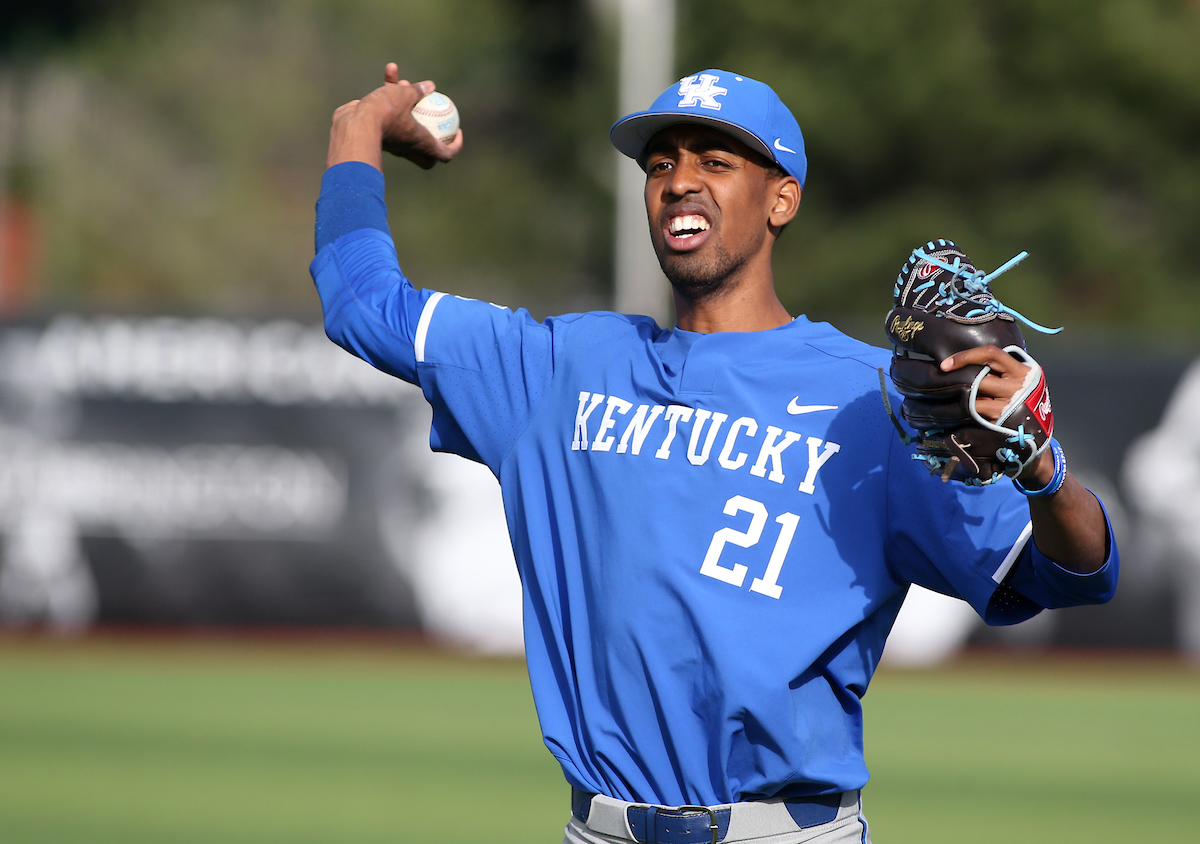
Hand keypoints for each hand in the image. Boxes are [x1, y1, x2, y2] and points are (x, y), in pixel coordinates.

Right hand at [326, 62, 463, 170]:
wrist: (354, 124)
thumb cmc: (385, 114)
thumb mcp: (404, 96)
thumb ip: (417, 91)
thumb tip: (430, 86)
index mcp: (421, 143)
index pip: (444, 155)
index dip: (454, 146)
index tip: (457, 132)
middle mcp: (408, 146)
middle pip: (426, 150)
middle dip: (431, 135)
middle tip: (433, 115)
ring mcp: (392, 140)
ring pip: (404, 122)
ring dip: (405, 101)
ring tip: (403, 80)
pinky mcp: (376, 130)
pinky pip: (387, 113)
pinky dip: (388, 94)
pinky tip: (390, 70)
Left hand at [940, 344, 1052, 485]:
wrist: (1038, 439)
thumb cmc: (1025, 406)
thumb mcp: (1023, 384)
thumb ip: (1003, 372)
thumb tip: (966, 366)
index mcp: (1024, 370)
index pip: (992, 354)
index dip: (965, 356)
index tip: (944, 365)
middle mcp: (1019, 385)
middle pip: (978, 377)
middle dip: (955, 379)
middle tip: (934, 383)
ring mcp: (1010, 404)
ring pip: (973, 397)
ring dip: (954, 398)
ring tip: (935, 401)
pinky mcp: (1002, 420)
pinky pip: (974, 413)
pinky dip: (960, 412)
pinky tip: (948, 416)